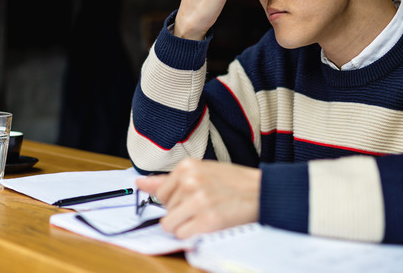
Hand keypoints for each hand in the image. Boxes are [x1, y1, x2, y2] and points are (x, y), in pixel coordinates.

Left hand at [136, 159, 260, 238]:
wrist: (262, 192)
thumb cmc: (233, 182)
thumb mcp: (201, 171)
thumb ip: (169, 180)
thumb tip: (140, 184)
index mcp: (187, 167)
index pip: (160, 193)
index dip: (175, 200)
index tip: (192, 198)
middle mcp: (190, 182)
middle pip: (165, 209)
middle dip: (181, 212)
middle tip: (204, 205)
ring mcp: (198, 201)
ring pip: (170, 225)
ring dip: (186, 225)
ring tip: (205, 215)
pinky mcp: (207, 221)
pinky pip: (182, 235)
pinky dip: (193, 234)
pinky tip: (208, 224)